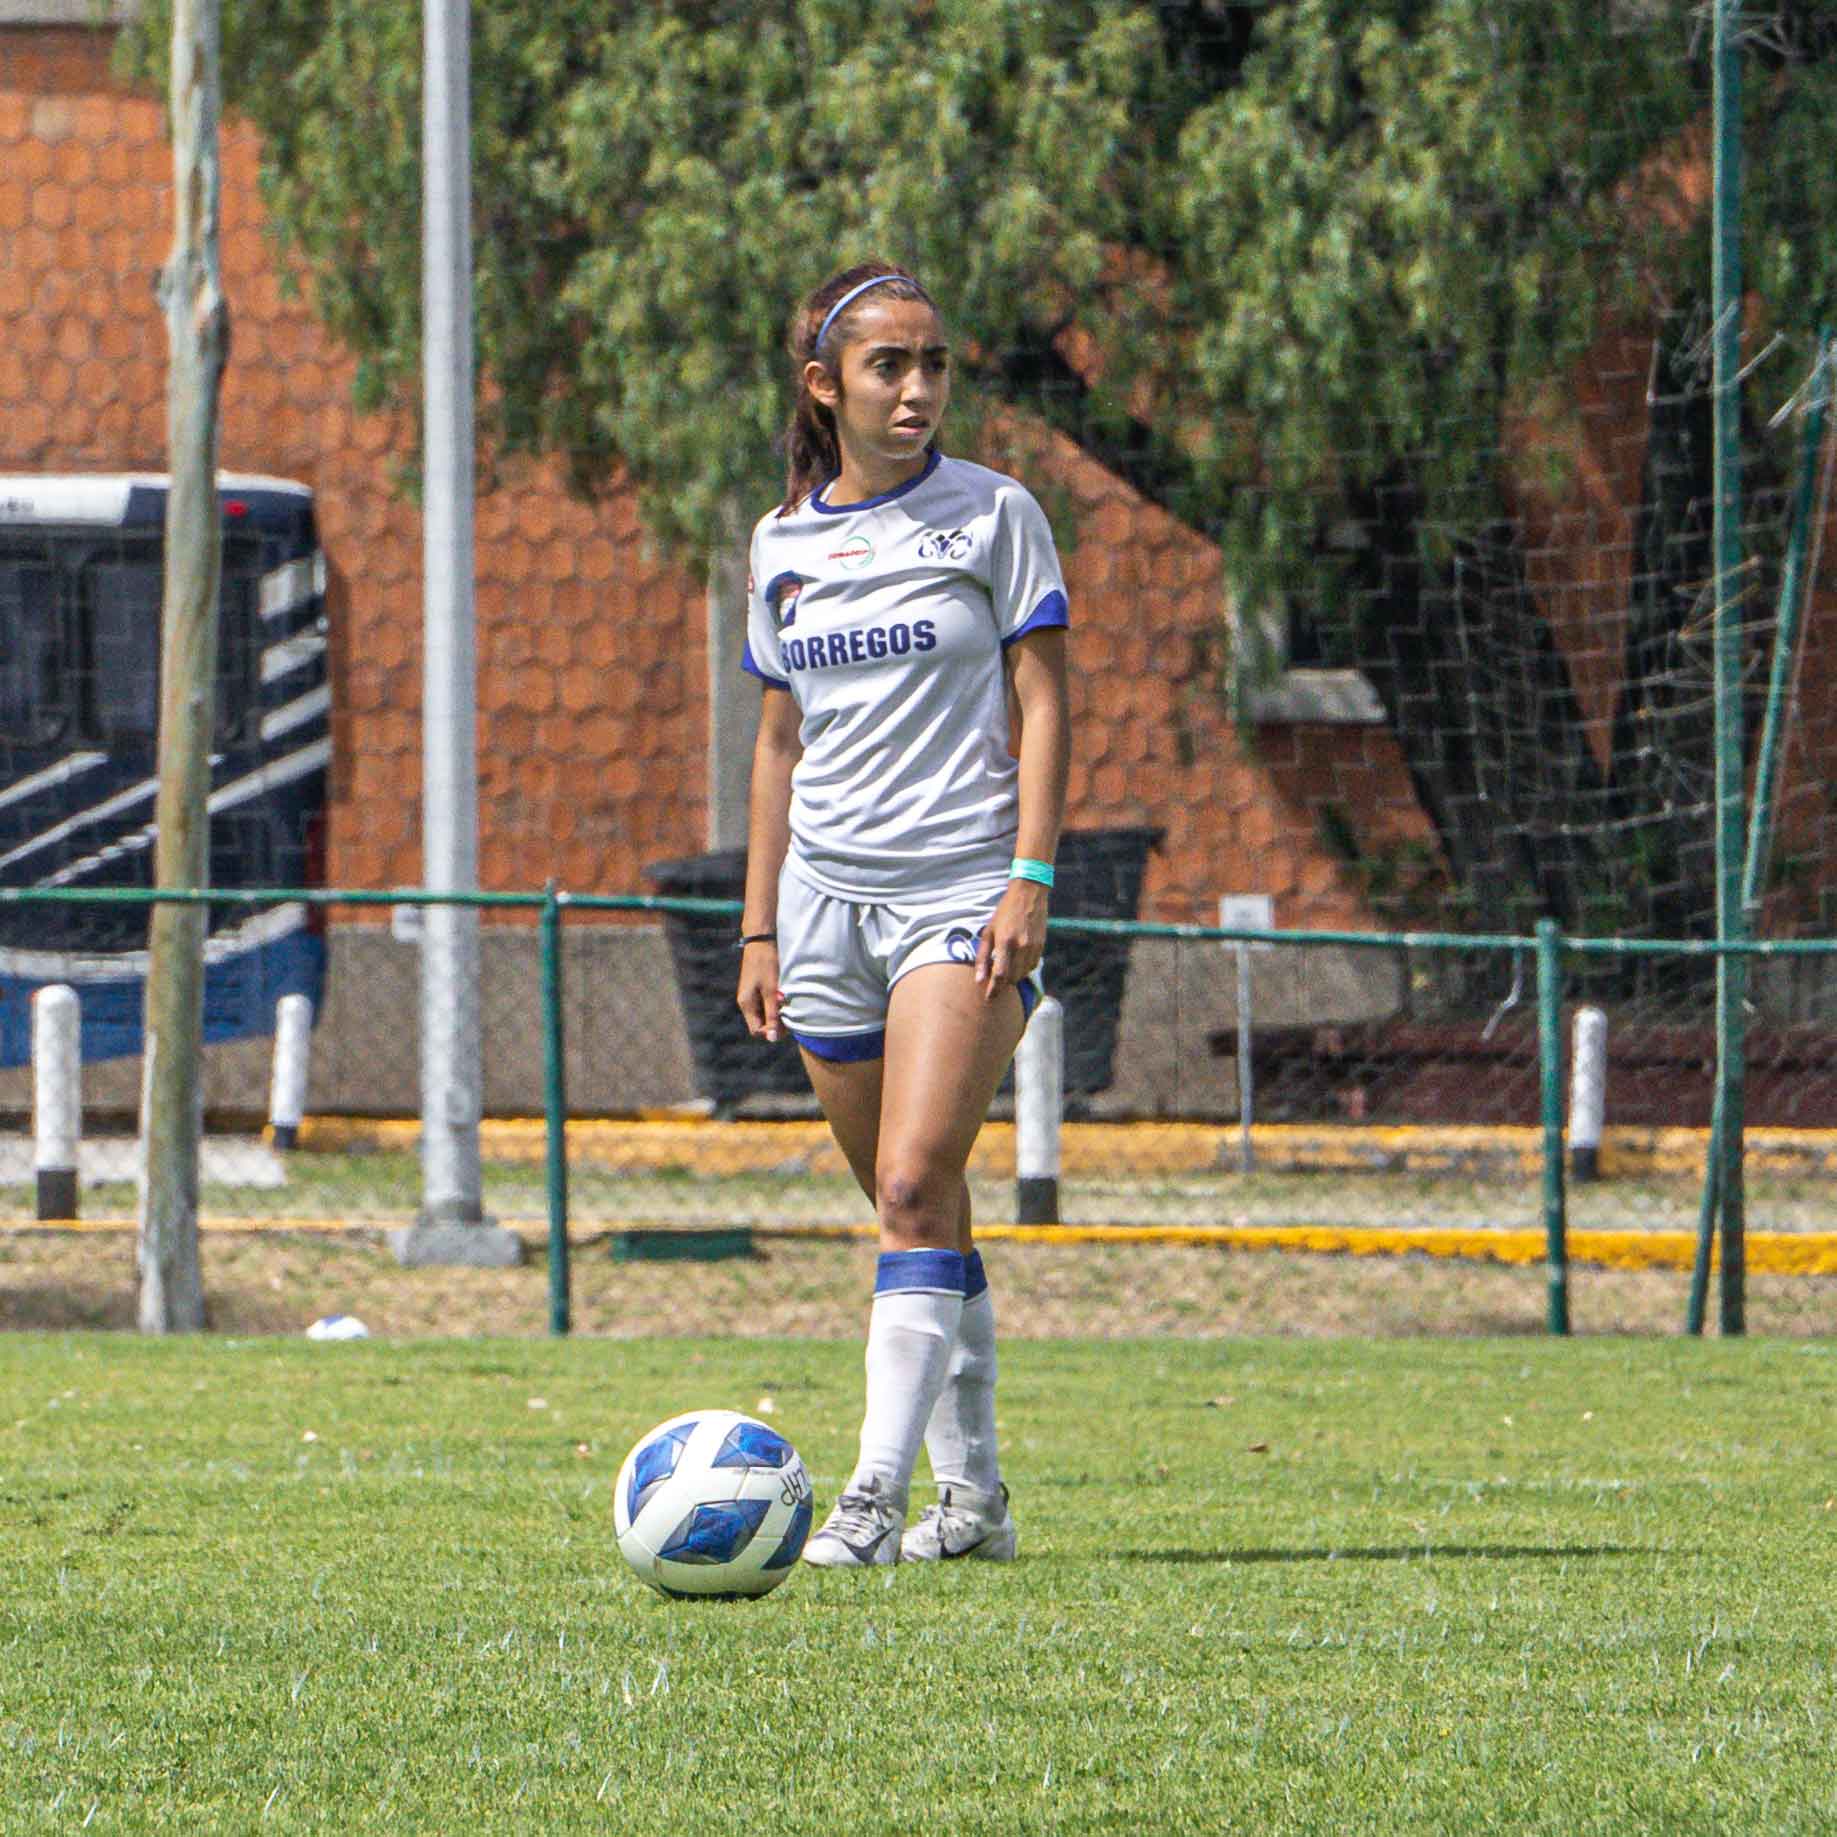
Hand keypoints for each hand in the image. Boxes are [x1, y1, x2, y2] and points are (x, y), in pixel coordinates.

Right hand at [736, 942, 784, 1041]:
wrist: (763, 939)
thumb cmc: (766, 964)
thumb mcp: (772, 991)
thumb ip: (772, 1014)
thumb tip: (771, 1038)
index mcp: (746, 1004)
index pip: (756, 1031)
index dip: (771, 1032)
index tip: (785, 1022)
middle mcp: (747, 1002)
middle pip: (761, 1023)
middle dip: (776, 1022)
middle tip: (790, 1012)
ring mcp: (752, 995)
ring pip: (766, 1013)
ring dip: (778, 1011)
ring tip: (788, 1001)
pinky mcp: (758, 988)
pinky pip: (767, 1002)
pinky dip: (777, 1002)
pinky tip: (785, 994)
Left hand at [974, 880, 1047, 1003]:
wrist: (1029, 895)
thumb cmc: (1004, 912)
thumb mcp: (988, 931)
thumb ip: (983, 957)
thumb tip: (979, 980)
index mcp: (1005, 942)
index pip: (1000, 975)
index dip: (994, 990)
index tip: (988, 998)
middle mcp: (1021, 947)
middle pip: (1012, 978)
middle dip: (1003, 984)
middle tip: (994, 983)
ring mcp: (1033, 947)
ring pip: (1023, 974)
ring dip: (1013, 977)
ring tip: (1005, 971)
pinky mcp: (1041, 946)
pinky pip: (1032, 966)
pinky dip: (1023, 969)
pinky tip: (1016, 962)